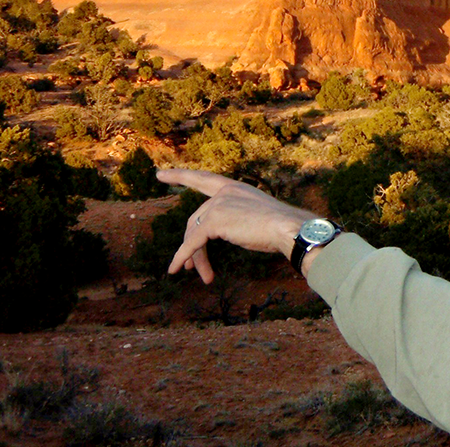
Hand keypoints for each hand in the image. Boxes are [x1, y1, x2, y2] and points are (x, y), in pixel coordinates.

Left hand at [156, 167, 317, 283]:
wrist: (289, 229)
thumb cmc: (282, 227)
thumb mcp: (257, 216)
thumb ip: (238, 218)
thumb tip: (229, 232)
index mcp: (236, 188)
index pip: (204, 179)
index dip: (180, 176)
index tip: (160, 174)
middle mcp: (225, 192)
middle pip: (196, 218)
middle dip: (191, 244)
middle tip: (189, 266)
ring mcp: (218, 205)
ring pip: (195, 234)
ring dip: (195, 257)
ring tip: (200, 275)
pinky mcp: (214, 221)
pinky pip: (192, 243)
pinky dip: (182, 257)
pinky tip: (176, 269)